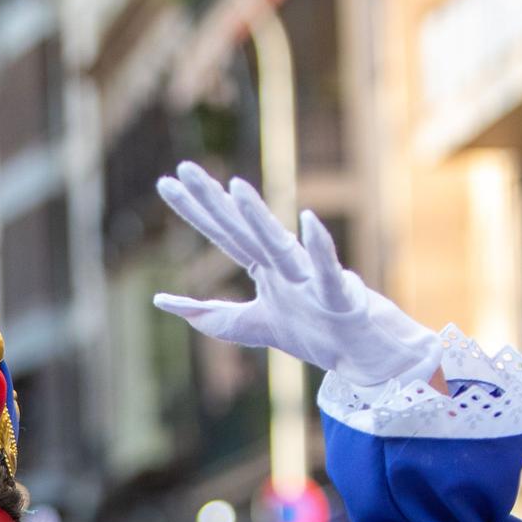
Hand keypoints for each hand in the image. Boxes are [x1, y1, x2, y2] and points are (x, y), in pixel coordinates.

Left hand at [152, 164, 440, 387]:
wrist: (363, 353)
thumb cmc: (311, 332)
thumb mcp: (248, 325)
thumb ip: (208, 313)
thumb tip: (158, 301)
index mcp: (264, 266)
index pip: (222, 233)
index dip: (194, 210)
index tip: (165, 182)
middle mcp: (284, 264)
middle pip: (241, 230)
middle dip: (212, 201)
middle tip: (184, 168)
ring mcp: (310, 277)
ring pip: (278, 245)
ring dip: (258, 217)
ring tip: (234, 187)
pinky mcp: (337, 296)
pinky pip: (326, 270)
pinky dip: (320, 247)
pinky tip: (309, 220)